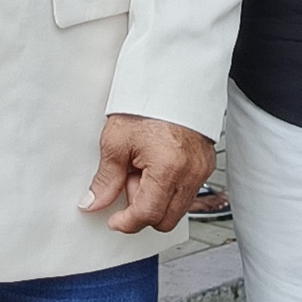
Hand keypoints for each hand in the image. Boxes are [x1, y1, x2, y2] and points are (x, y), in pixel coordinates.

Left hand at [82, 113, 215, 235]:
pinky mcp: (206, 164)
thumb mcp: (116, 141)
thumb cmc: (147, 104)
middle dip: (143, 210)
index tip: (114, 219)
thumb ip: (106, 179)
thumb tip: (94, 202)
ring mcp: (202, 170)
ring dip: (157, 199)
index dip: (126, 222)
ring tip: (143, 169)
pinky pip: (187, 191)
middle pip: (166, 219)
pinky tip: (157, 166)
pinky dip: (169, 187)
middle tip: (128, 182)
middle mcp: (191, 173)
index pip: (148, 214)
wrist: (172, 79)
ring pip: (178, 208)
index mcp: (168, 168)